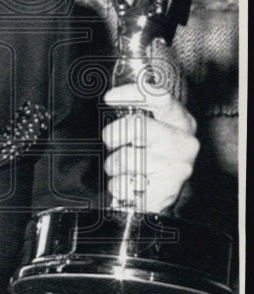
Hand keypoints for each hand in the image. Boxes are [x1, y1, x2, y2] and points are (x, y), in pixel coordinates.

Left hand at [102, 83, 198, 212]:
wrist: (159, 200)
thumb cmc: (151, 162)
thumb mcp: (150, 134)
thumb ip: (137, 114)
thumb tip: (111, 98)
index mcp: (181, 122)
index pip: (159, 97)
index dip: (132, 93)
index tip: (109, 97)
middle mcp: (183, 142)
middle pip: (135, 125)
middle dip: (113, 136)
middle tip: (115, 146)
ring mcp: (177, 166)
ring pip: (124, 157)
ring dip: (114, 166)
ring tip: (127, 171)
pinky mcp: (166, 190)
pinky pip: (124, 183)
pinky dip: (119, 187)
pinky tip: (130, 186)